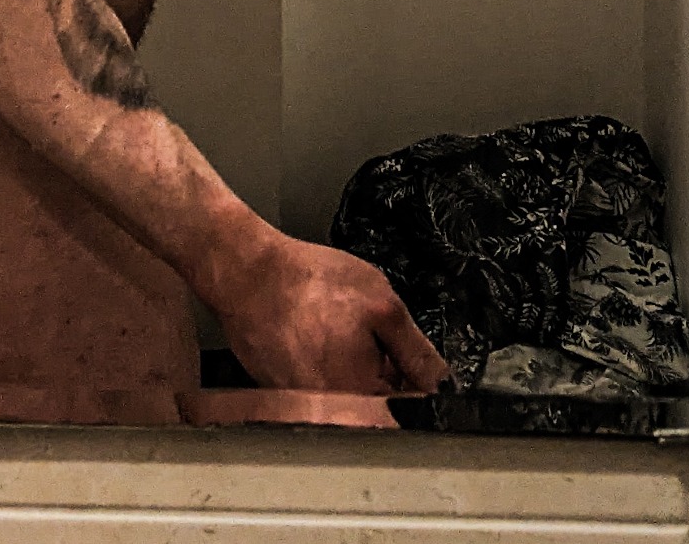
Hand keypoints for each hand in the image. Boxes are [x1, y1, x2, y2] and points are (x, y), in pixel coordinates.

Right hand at [214, 233, 446, 394]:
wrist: (247, 273)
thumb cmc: (307, 282)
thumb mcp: (382, 305)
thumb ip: (417, 352)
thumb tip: (441, 385)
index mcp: (362, 399)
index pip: (410, 413)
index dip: (416, 382)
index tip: (407, 360)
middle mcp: (332, 415)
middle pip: (378, 408)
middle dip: (383, 374)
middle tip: (365, 335)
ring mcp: (304, 409)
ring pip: (349, 398)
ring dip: (353, 370)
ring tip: (334, 332)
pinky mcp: (283, 397)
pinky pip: (320, 390)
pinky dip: (323, 366)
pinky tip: (313, 335)